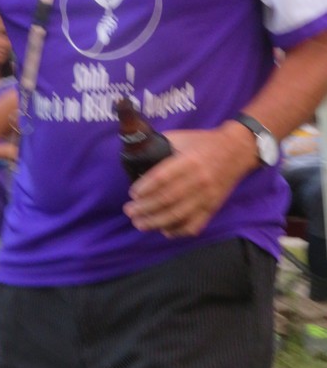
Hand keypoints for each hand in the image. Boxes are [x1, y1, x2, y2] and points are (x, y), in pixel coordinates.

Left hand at [123, 122, 257, 237]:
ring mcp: (207, 196)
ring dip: (156, 222)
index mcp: (189, 160)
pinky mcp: (213, 207)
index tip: (133, 194)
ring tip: (140, 224)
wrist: (237, 150)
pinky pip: (195, 224)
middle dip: (146, 208)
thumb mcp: (182, 137)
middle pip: (168, 198)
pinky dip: (178, 230)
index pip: (163, 177)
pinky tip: (164, 230)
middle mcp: (198, 180)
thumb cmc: (205, 142)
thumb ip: (162, 144)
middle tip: (130, 211)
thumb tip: (140, 152)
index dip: (146, 187)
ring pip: (179, 214)